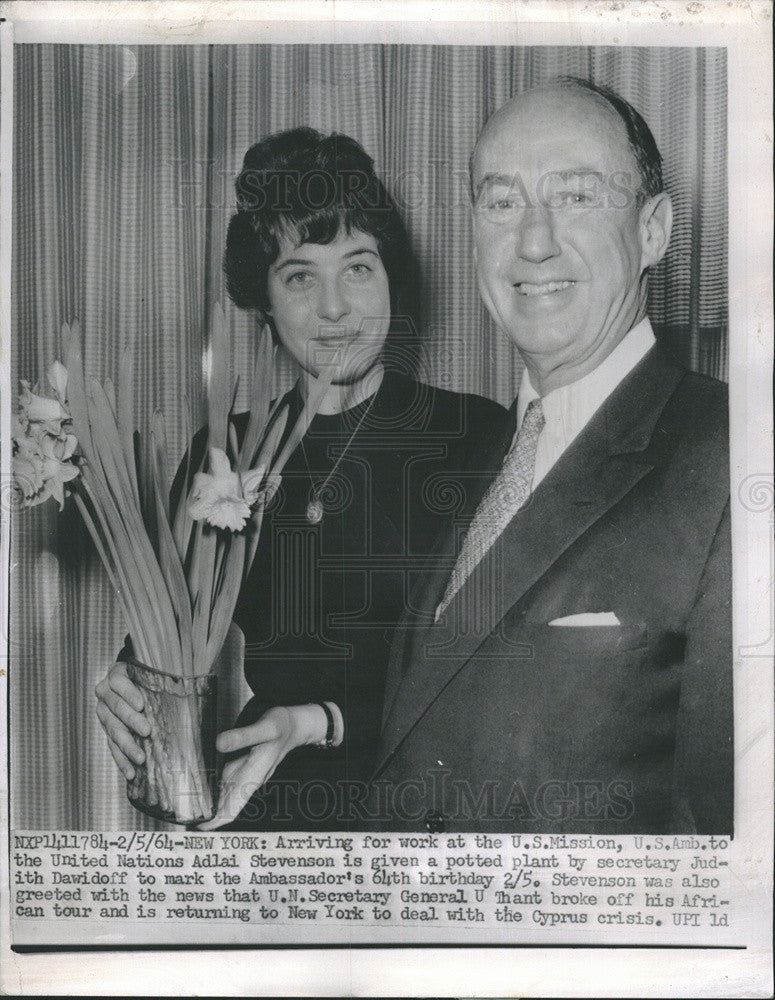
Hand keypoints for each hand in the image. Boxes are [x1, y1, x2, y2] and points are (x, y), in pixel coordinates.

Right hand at [95, 662, 150, 779]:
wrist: (127, 680)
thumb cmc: (144, 675)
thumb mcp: (149, 671)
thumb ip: (161, 677)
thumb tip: (187, 687)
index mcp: (115, 675)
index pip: (118, 683)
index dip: (129, 693)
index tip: (141, 704)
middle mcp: (104, 694)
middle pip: (116, 708)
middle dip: (131, 721)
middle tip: (146, 731)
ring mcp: (104, 713)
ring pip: (114, 731)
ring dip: (127, 746)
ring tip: (140, 758)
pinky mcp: (106, 730)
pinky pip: (112, 747)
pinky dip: (122, 761)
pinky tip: (131, 772)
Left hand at [198, 703, 327, 829]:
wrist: (295, 725)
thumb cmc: (282, 726)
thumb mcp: (265, 728)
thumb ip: (243, 736)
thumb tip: (218, 744)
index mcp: (253, 776)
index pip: (233, 808)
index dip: (216, 821)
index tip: (198, 827)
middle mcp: (249, 779)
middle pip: (226, 806)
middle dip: (207, 815)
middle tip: (185, 819)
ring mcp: (246, 774)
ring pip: (225, 795)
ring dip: (209, 802)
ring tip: (189, 807)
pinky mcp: (244, 766)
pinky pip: (227, 781)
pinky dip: (214, 786)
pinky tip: (201, 784)